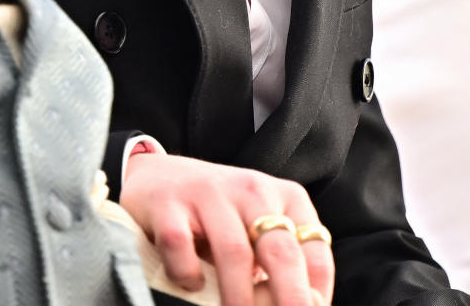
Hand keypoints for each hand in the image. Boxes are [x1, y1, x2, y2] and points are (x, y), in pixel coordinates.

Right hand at [119, 153, 333, 305]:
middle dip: (289, 301)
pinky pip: (181, 245)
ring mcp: (208, 192)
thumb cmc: (217, 216)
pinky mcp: (167, 202)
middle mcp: (251, 189)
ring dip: (239, 299)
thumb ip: (278, 265)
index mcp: (285, 196)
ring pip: (235, 253)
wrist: (154, 175)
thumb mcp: (256, 232)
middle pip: (281, 252)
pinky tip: (190, 282)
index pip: (316, 252)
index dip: (316, 297)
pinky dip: (188, 274)